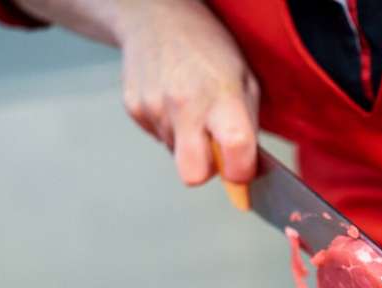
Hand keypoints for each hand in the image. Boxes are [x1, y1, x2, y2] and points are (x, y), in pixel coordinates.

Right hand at [119, 0, 258, 184]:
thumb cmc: (207, 49)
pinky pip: (158, 138)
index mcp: (221, 96)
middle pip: (193, 175)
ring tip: (192, 107)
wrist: (156, 17)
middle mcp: (185, 104)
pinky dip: (169, 128)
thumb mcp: (244, 79)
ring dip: (188, 142)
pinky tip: (173, 101)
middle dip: (206, 171)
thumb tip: (246, 171)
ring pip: (176, 156)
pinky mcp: (134, 110)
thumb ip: (247, 126)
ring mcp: (155, 108)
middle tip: (214, 150)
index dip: (241, 171)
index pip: (235, 152)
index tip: (241, 168)